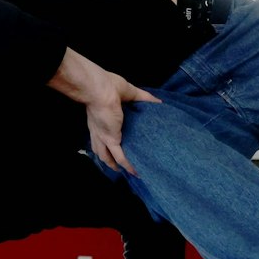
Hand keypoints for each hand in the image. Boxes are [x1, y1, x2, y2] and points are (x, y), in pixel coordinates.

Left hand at [49, 48, 157, 175]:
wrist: (99, 91)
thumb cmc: (109, 87)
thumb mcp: (129, 91)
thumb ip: (144, 97)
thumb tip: (159, 102)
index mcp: (101, 118)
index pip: (104, 133)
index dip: (108, 140)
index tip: (118, 144)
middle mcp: (100, 130)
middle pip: (103, 148)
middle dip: (108, 157)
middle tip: (118, 164)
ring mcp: (104, 136)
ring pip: (107, 156)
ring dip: (114, 165)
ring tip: (123, 171)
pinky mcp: (112, 140)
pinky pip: (120, 156)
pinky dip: (127, 165)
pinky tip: (135, 172)